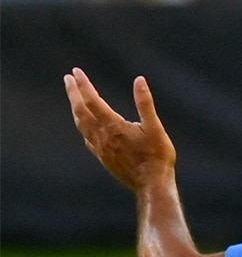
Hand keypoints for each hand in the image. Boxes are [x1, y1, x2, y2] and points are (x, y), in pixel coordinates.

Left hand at [66, 69, 175, 191]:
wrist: (151, 184)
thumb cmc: (157, 156)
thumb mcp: (155, 128)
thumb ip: (145, 103)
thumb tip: (139, 80)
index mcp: (113, 126)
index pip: (92, 100)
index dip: (84, 84)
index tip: (76, 72)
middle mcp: (102, 136)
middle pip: (80, 110)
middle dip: (73, 92)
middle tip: (68, 79)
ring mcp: (100, 148)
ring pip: (81, 123)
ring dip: (75, 108)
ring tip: (73, 98)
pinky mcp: (102, 157)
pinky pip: (86, 137)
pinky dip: (82, 125)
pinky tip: (84, 124)